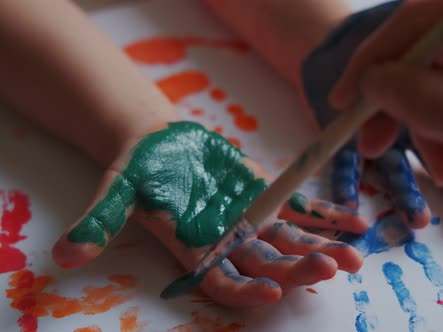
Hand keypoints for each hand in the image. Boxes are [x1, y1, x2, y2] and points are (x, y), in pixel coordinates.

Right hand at [52, 121, 367, 306]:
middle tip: (330, 269)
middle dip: (297, 269)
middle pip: (266, 264)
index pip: (221, 281)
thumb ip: (99, 220)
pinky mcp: (265, 196)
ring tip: (354, 256)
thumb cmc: (137, 169)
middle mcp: (228, 242)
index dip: (244, 290)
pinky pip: (300, 210)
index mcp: (195, 249)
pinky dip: (326, 215)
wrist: (160, 144)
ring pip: (290, 242)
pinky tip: (356, 220)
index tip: (270, 294)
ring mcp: (251, 220)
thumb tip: (66, 253)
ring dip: (322, 249)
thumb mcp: (116, 190)